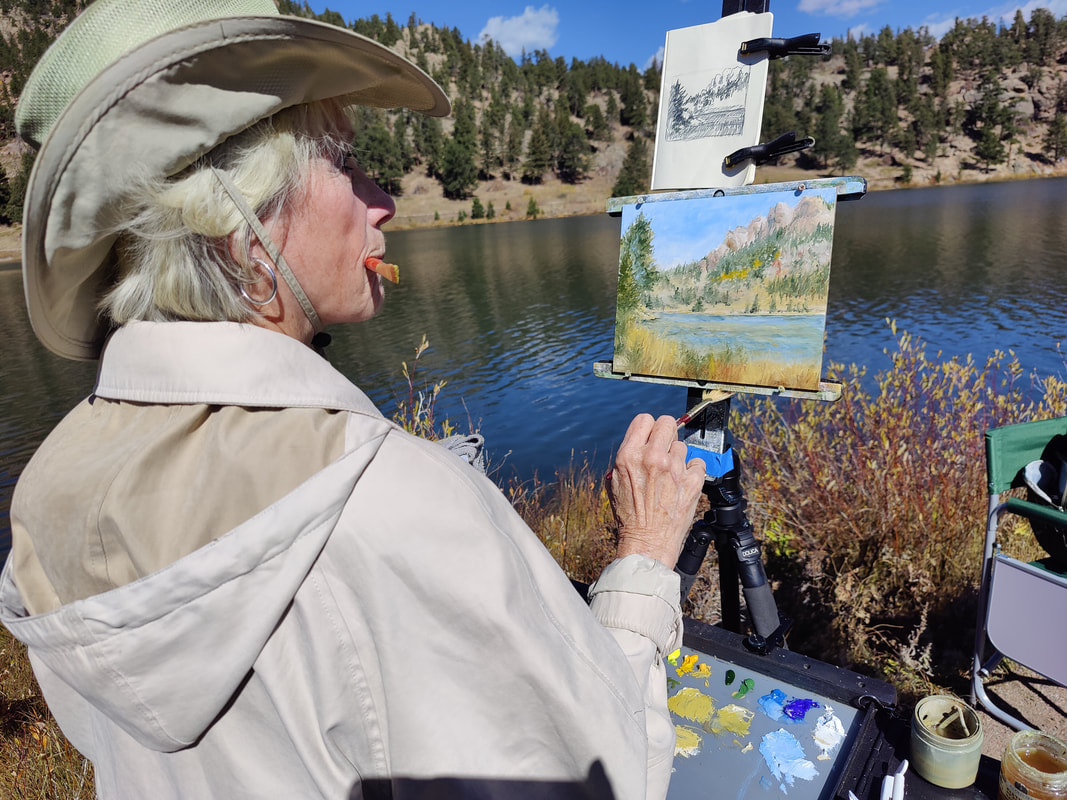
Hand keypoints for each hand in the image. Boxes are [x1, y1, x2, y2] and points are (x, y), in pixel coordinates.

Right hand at [607, 413, 706, 567]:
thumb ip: (626, 459)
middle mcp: (653, 458)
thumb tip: (640, 444)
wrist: (647, 542)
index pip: (644, 420)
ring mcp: (675, 469)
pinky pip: (697, 463)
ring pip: (682, 446)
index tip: (650, 436)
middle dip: (665, 433)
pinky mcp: (692, 482)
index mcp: (629, 456)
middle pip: (666, 423)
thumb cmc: (629, 516)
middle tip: (663, 447)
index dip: (648, 427)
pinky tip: (682, 482)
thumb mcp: (614, 482)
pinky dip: (692, 471)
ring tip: (670, 475)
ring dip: (677, 457)